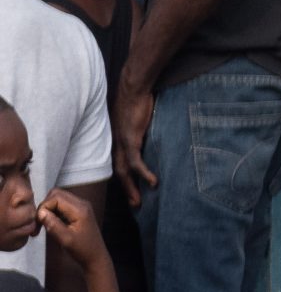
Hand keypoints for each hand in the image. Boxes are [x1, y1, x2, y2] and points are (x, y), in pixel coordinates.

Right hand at [37, 191, 106, 273]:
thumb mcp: (65, 239)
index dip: (44, 207)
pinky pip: (62, 204)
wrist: (95, 256)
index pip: (55, 197)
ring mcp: (81, 206)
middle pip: (56, 194)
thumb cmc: (82, 250)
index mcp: (80, 209)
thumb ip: (53, 224)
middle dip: (45, 206)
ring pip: (58, 198)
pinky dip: (53, 212)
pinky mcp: (78, 210)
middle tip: (39, 223)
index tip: (39, 222)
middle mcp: (82, 204)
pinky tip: (52, 224)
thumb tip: (40, 212)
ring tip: (44, 225)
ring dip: (48, 209)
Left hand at [111, 82, 156, 207]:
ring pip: (123, 171)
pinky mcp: (130, 138)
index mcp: (118, 139)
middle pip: (119, 172)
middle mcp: (116, 143)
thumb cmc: (137, 99)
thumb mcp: (138, 118)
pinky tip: (153, 182)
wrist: (133, 87)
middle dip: (127, 189)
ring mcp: (122, 142)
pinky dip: (143, 173)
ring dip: (131, 187)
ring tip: (139, 201)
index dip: (125, 179)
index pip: (119, 163)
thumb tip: (153, 136)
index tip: (133, 190)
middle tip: (135, 204)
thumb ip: (142, 129)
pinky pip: (135, 161)